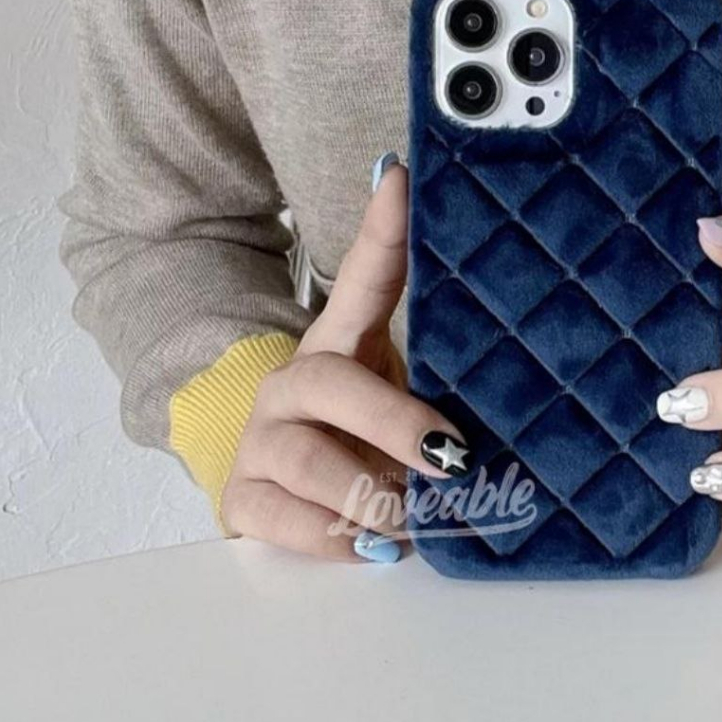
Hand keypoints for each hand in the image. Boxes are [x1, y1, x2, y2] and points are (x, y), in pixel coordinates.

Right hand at [220, 154, 473, 561]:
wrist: (286, 487)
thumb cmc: (359, 431)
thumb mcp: (394, 386)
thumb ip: (431, 348)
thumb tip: (480, 287)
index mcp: (336, 344)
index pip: (359, 277)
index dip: (381, 231)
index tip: (402, 178)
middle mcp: (291, 383)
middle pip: (330, 384)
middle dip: (394, 423)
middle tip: (451, 458)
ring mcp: (260, 440)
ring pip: (308, 462)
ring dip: (373, 496)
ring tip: (415, 515)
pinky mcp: (241, 498)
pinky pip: (285, 521)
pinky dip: (338, 538)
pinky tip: (371, 543)